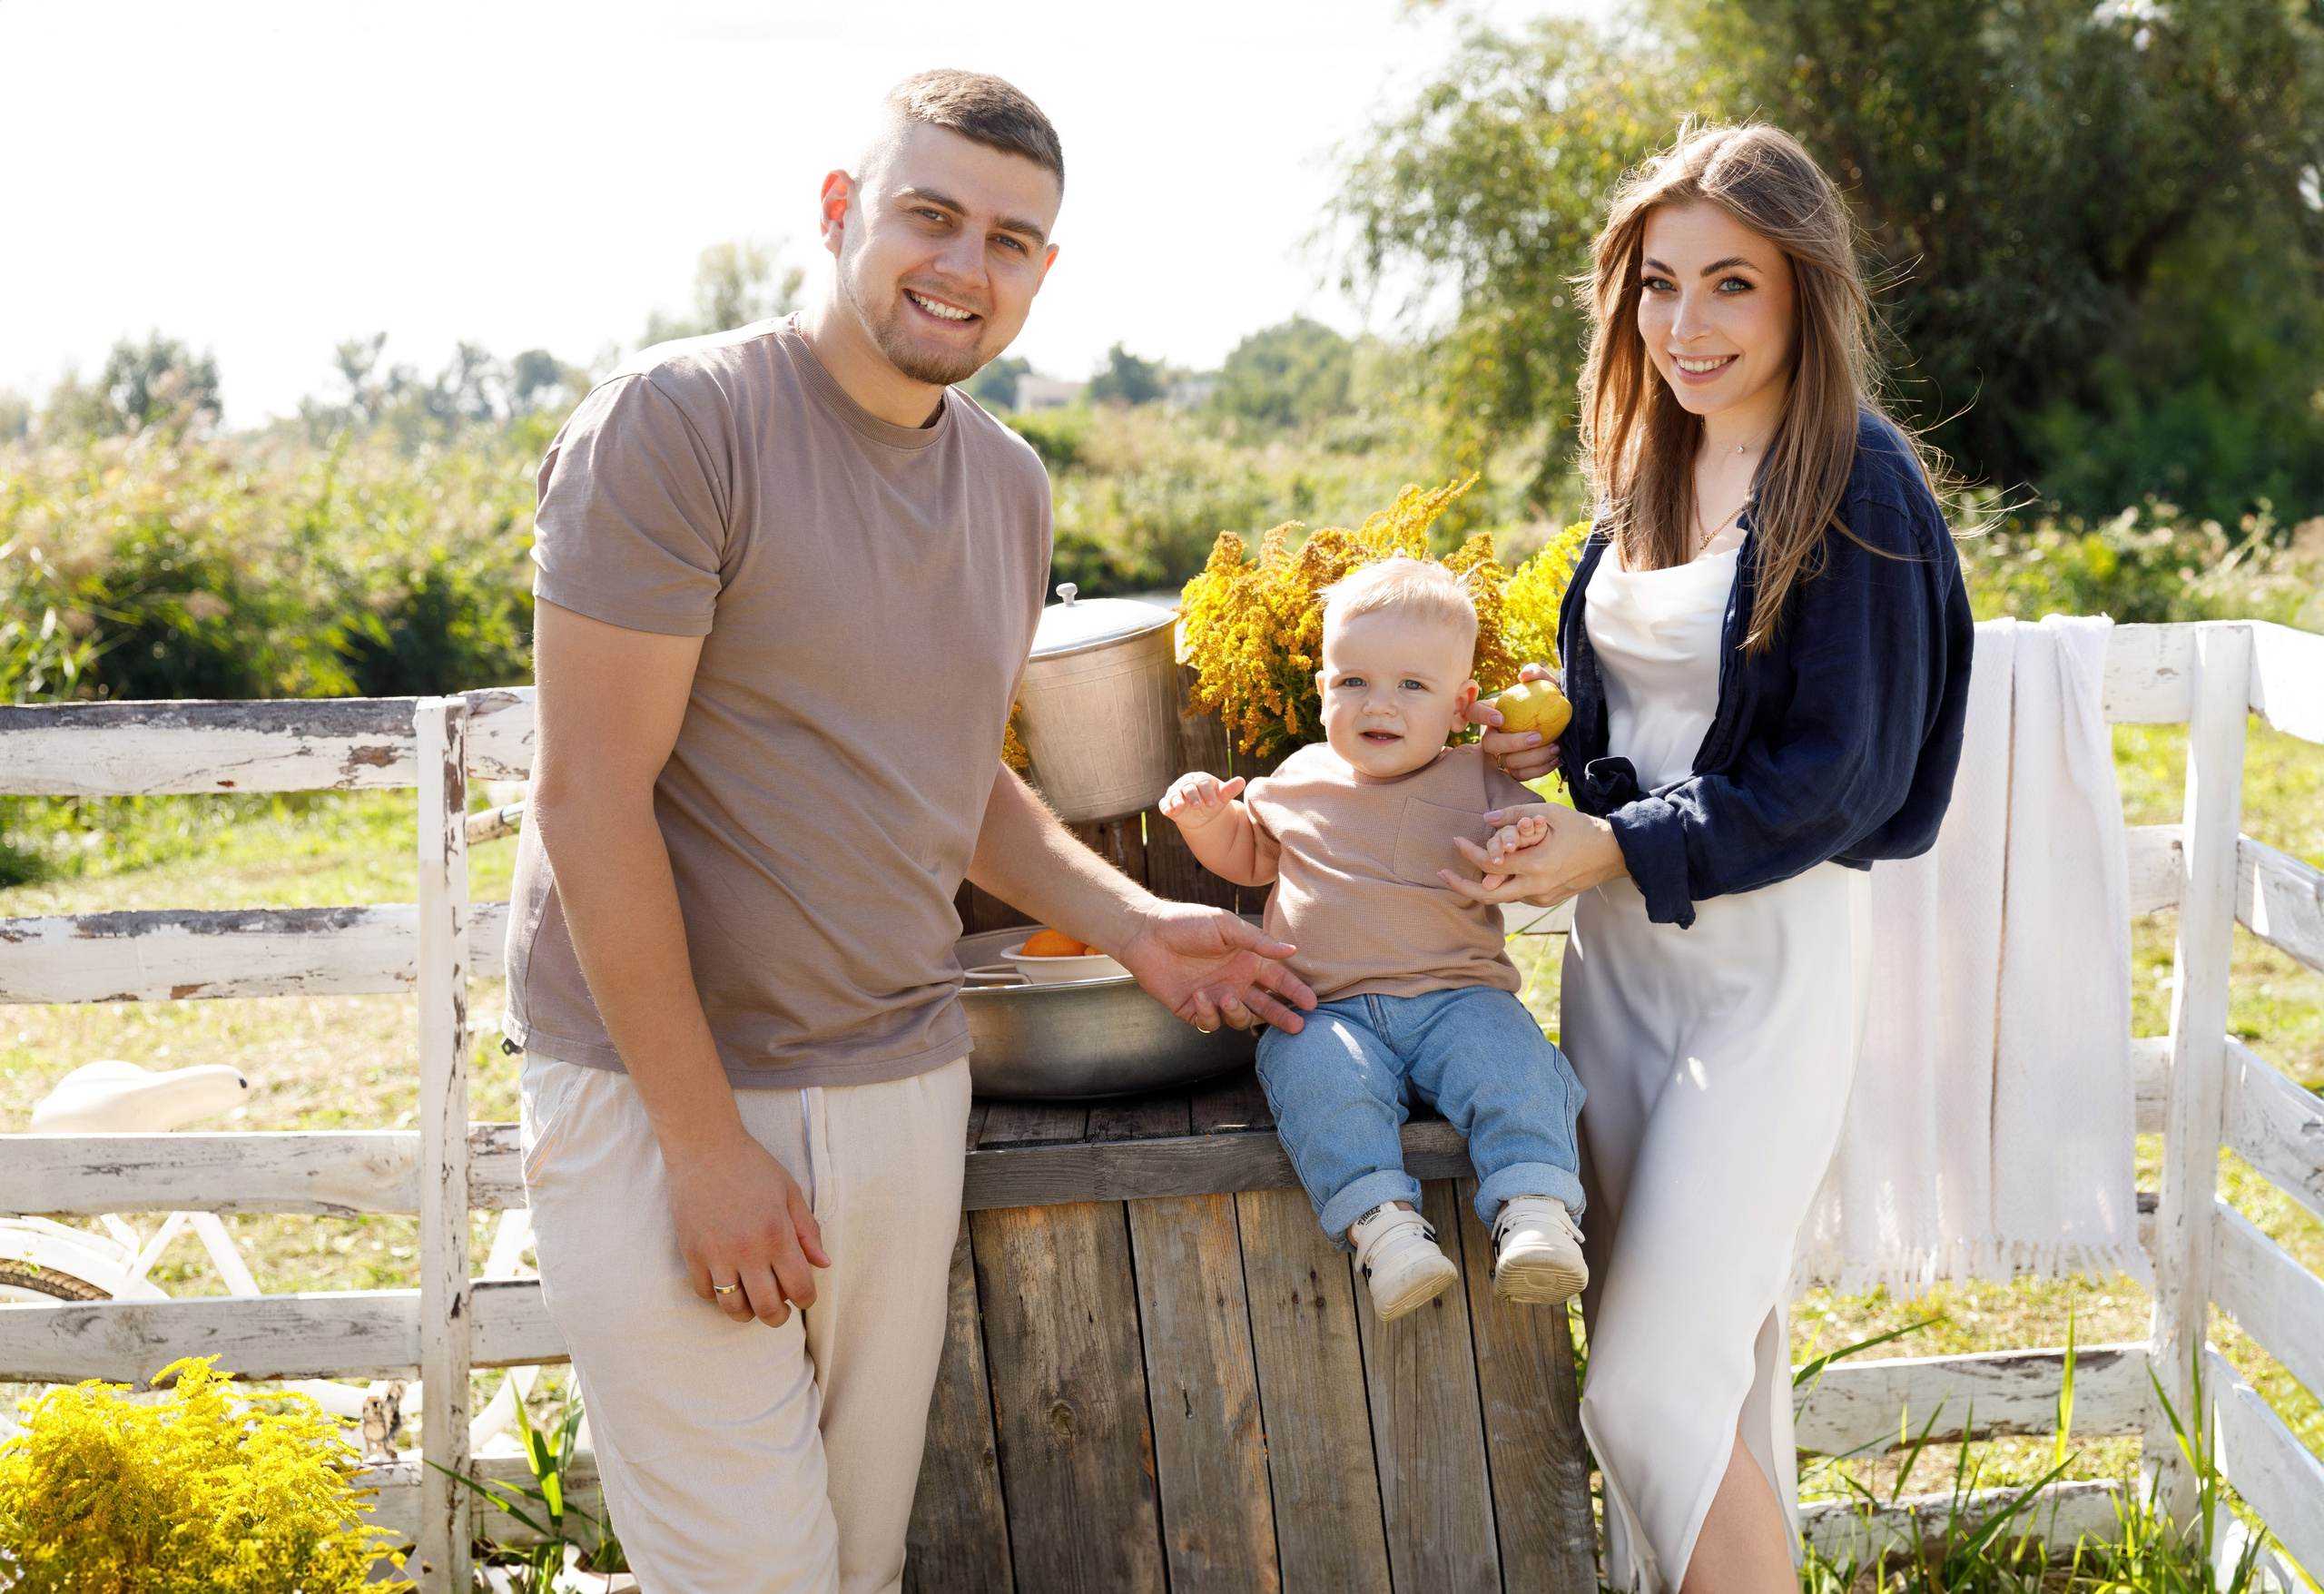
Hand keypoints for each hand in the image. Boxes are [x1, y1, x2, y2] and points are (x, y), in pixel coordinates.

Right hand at [665, 1127, 831, 1326]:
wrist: (704, 1147)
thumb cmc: (751, 1166)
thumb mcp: (789, 1192)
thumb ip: (808, 1231)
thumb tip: (823, 1264)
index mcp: (777, 1234)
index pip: (800, 1287)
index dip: (807, 1299)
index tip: (804, 1295)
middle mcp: (748, 1250)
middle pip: (767, 1308)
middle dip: (779, 1317)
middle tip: (780, 1310)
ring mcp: (716, 1254)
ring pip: (733, 1308)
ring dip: (747, 1312)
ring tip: (753, 1301)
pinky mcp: (692, 1253)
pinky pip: (705, 1293)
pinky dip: (718, 1295)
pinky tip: (727, 1282)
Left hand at [1116, 899, 1317, 1033]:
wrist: (1147, 934)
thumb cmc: (1188, 923)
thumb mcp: (1226, 926)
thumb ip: (1258, 942)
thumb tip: (1292, 951)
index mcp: (1247, 961)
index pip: (1278, 980)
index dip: (1295, 992)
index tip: (1311, 1004)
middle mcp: (1235, 981)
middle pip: (1266, 1006)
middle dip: (1282, 1017)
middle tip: (1297, 1027)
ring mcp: (1216, 998)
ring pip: (1240, 1018)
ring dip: (1239, 1012)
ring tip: (1229, 997)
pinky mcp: (1194, 1010)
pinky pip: (1211, 1023)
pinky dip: (1209, 1013)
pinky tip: (1201, 996)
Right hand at [1160, 771, 1244, 829]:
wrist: (1201, 814)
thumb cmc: (1213, 801)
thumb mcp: (1222, 797)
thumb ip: (1230, 789)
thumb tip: (1242, 781)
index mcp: (1200, 778)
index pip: (1203, 783)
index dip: (1208, 793)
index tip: (1213, 804)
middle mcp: (1186, 783)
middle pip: (1188, 787)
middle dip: (1192, 796)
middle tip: (1198, 806)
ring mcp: (1176, 792)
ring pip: (1174, 793)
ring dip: (1176, 799)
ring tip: (1179, 806)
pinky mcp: (1168, 803)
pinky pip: (1164, 803)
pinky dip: (1165, 806)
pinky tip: (1167, 811)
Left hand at [1440, 802, 1627, 906]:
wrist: (1613, 855)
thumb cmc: (1582, 829)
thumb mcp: (1549, 814)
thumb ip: (1514, 814)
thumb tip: (1484, 820)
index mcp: (1537, 865)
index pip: (1490, 864)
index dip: (1469, 852)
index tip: (1456, 841)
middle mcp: (1536, 887)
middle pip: (1487, 895)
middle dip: (1461, 886)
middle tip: (1441, 876)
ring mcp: (1541, 897)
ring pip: (1502, 895)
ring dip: (1485, 882)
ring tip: (1471, 864)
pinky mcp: (1546, 900)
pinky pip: (1517, 893)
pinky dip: (1504, 882)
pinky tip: (1501, 868)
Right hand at [1468, 662, 1564, 782]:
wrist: (1568, 726)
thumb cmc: (1552, 703)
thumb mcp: (1548, 685)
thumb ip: (1537, 674)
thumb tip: (1524, 675)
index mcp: (1494, 712)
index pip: (1473, 711)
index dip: (1481, 717)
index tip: (1501, 718)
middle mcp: (1494, 735)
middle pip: (1488, 744)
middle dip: (1511, 743)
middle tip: (1537, 737)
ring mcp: (1504, 754)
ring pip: (1507, 762)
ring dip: (1532, 758)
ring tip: (1554, 748)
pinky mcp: (1516, 770)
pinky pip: (1520, 775)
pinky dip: (1539, 769)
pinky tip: (1556, 759)